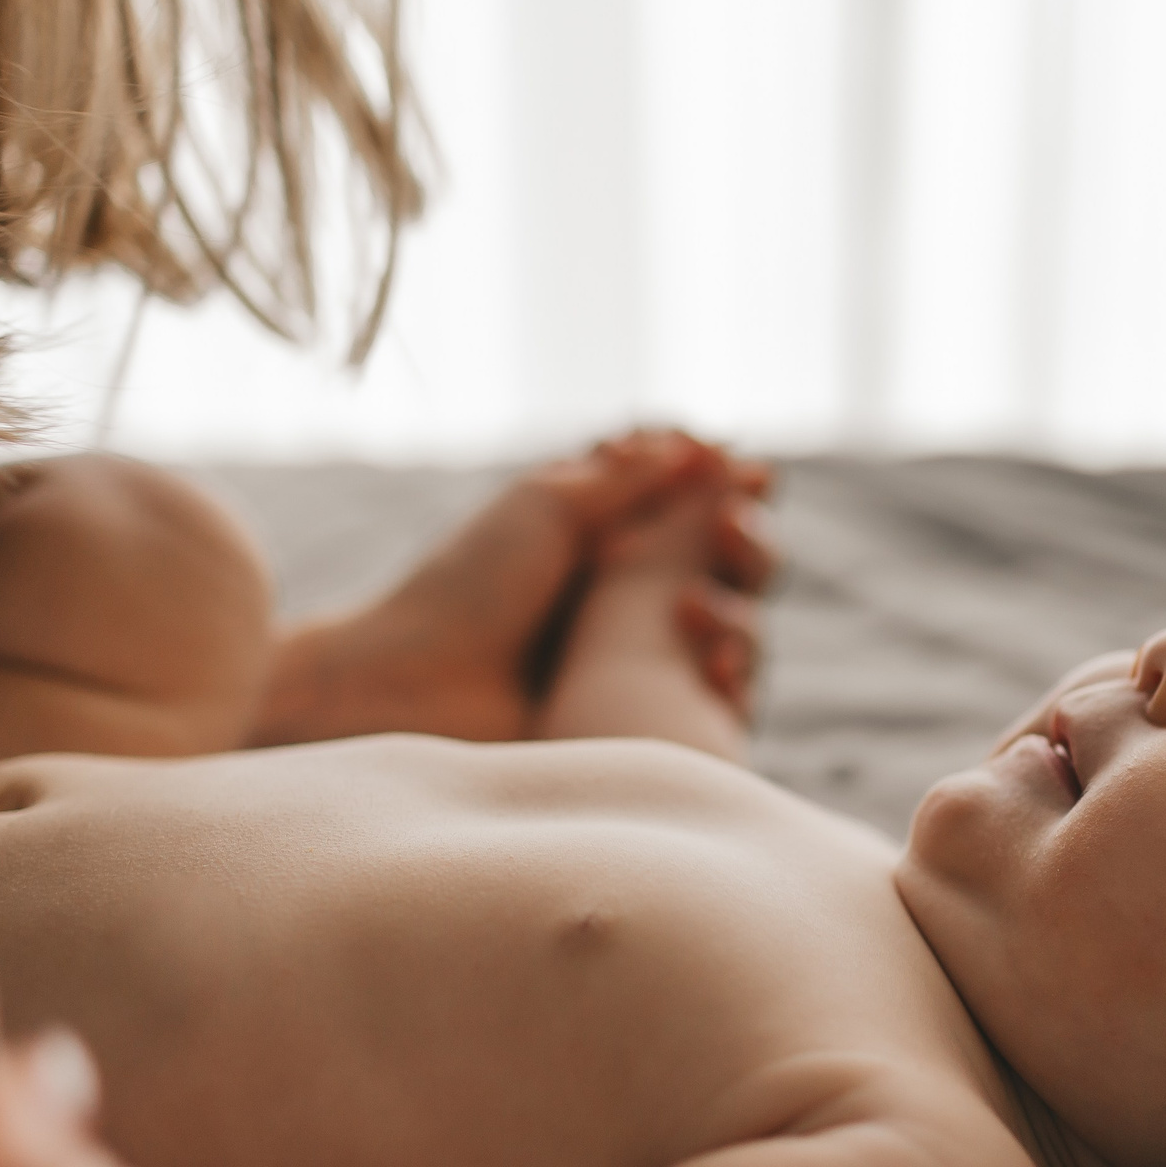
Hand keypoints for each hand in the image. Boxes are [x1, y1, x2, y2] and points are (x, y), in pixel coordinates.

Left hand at [249, 429, 776, 745]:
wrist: (415, 690)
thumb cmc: (466, 592)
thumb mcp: (547, 509)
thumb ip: (630, 478)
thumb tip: (706, 443)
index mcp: (606, 540)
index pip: (695, 507)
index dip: (728, 489)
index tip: (750, 471)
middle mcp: (632, 599)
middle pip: (728, 565)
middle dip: (742, 540)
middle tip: (730, 527)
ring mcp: (643, 663)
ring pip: (733, 630)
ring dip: (733, 610)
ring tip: (691, 609)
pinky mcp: (645, 722)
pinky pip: (716, 701)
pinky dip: (728, 676)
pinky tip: (711, 665)